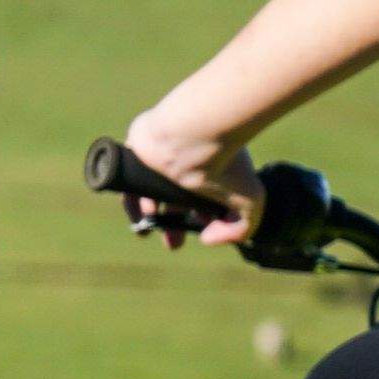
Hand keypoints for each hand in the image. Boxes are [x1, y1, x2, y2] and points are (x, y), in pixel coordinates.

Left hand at [117, 109, 262, 248]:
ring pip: (151, 190)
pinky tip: (138, 217)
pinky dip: (132, 200)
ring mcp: (160, 155)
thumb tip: (207, 239)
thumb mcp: (249, 201)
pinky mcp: (136, 150)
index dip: (201, 219)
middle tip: (173, 244)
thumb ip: (239, 229)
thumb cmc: (224, 162)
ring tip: (148, 231)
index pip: (203, 198)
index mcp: (212, 166)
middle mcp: (186, 159)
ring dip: (149, 215)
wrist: (191, 134)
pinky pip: (129, 179)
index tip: (202, 234)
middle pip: (175, 198)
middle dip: (173, 224)